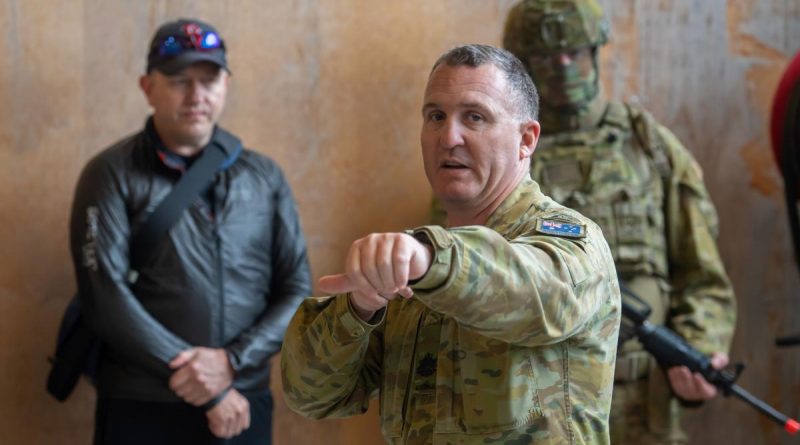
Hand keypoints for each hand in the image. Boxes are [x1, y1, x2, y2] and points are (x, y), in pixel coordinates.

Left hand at [169, 347, 233, 405]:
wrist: (230, 364)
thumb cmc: (212, 357)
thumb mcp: (197, 351)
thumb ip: (182, 356)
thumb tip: (171, 365)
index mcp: (192, 368)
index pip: (174, 383)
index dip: (174, 381)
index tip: (177, 379)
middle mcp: (198, 380)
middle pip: (179, 392)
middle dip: (179, 388)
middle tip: (185, 383)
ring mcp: (204, 389)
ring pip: (186, 398)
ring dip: (186, 393)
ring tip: (191, 387)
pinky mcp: (210, 395)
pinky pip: (195, 402)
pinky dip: (194, 398)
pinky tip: (197, 391)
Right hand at [206, 388, 249, 437]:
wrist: (211, 388)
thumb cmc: (221, 392)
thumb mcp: (236, 397)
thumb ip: (239, 408)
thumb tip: (236, 420)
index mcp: (244, 406)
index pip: (245, 425)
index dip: (236, 426)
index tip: (230, 425)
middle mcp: (240, 412)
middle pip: (237, 431)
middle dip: (228, 429)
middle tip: (221, 424)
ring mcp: (231, 416)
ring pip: (228, 433)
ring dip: (221, 429)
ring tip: (215, 422)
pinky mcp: (222, 420)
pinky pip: (220, 433)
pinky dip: (214, 429)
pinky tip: (211, 423)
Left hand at [318, 233, 432, 320]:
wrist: (408, 261)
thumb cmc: (382, 271)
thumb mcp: (362, 278)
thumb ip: (343, 282)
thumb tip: (321, 284)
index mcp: (357, 248)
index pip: (354, 272)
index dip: (364, 288)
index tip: (374, 295)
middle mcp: (370, 240)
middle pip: (369, 269)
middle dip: (379, 286)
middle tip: (388, 292)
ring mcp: (387, 237)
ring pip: (384, 265)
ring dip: (391, 283)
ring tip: (395, 288)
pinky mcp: (402, 239)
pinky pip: (399, 260)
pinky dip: (401, 277)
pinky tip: (403, 284)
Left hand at [667, 352, 728, 400]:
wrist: (698, 367)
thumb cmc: (711, 366)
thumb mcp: (719, 362)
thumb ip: (720, 361)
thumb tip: (714, 364)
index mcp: (710, 390)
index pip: (706, 391)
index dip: (701, 384)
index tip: (696, 375)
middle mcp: (698, 393)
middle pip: (691, 389)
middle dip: (686, 379)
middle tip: (683, 368)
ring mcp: (687, 392)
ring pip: (681, 387)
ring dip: (678, 377)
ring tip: (678, 367)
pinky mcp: (678, 388)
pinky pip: (674, 384)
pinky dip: (673, 377)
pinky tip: (672, 370)